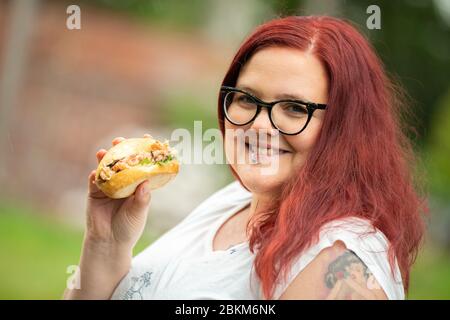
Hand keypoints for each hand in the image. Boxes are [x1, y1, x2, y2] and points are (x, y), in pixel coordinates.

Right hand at [85, 134, 152, 248]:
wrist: (109, 242)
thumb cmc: (129, 227)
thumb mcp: (138, 212)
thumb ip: (142, 198)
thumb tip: (146, 182)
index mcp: (137, 185)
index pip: (141, 165)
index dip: (143, 152)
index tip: (146, 137)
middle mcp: (123, 183)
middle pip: (122, 162)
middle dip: (121, 149)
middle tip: (119, 140)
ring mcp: (108, 186)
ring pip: (106, 168)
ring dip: (104, 158)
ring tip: (104, 151)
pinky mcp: (94, 192)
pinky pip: (94, 181)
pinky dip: (95, 175)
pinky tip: (95, 172)